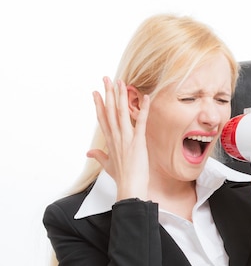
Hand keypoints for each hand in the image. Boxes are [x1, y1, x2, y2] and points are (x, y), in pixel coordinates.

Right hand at [87, 77, 150, 200]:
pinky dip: (144, 109)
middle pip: (110, 111)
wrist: (129, 187)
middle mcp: (116, 137)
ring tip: (120, 82)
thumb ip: (99, 156)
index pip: (102, 118)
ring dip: (121, 96)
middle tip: (106, 78)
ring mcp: (126, 138)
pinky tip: (146, 98)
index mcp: (110, 141)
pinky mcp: (138, 141)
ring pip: (122, 113)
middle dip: (108, 94)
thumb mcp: (107, 165)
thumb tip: (89, 152)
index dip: (99, 104)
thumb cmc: (121, 177)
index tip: (96, 92)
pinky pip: (141, 122)